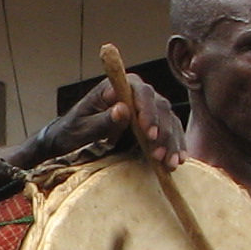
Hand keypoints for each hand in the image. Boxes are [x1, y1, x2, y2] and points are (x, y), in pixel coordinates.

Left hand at [29, 75, 184, 172]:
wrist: (71, 136)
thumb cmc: (72, 129)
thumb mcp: (81, 128)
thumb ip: (101, 120)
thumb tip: (122, 109)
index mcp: (117, 86)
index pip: (140, 92)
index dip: (147, 110)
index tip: (148, 132)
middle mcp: (136, 92)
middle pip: (159, 106)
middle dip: (162, 131)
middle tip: (159, 155)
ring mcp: (146, 106)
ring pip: (169, 119)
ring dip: (171, 142)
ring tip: (170, 163)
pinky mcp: (152, 121)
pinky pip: (170, 130)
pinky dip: (175, 144)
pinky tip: (179, 159)